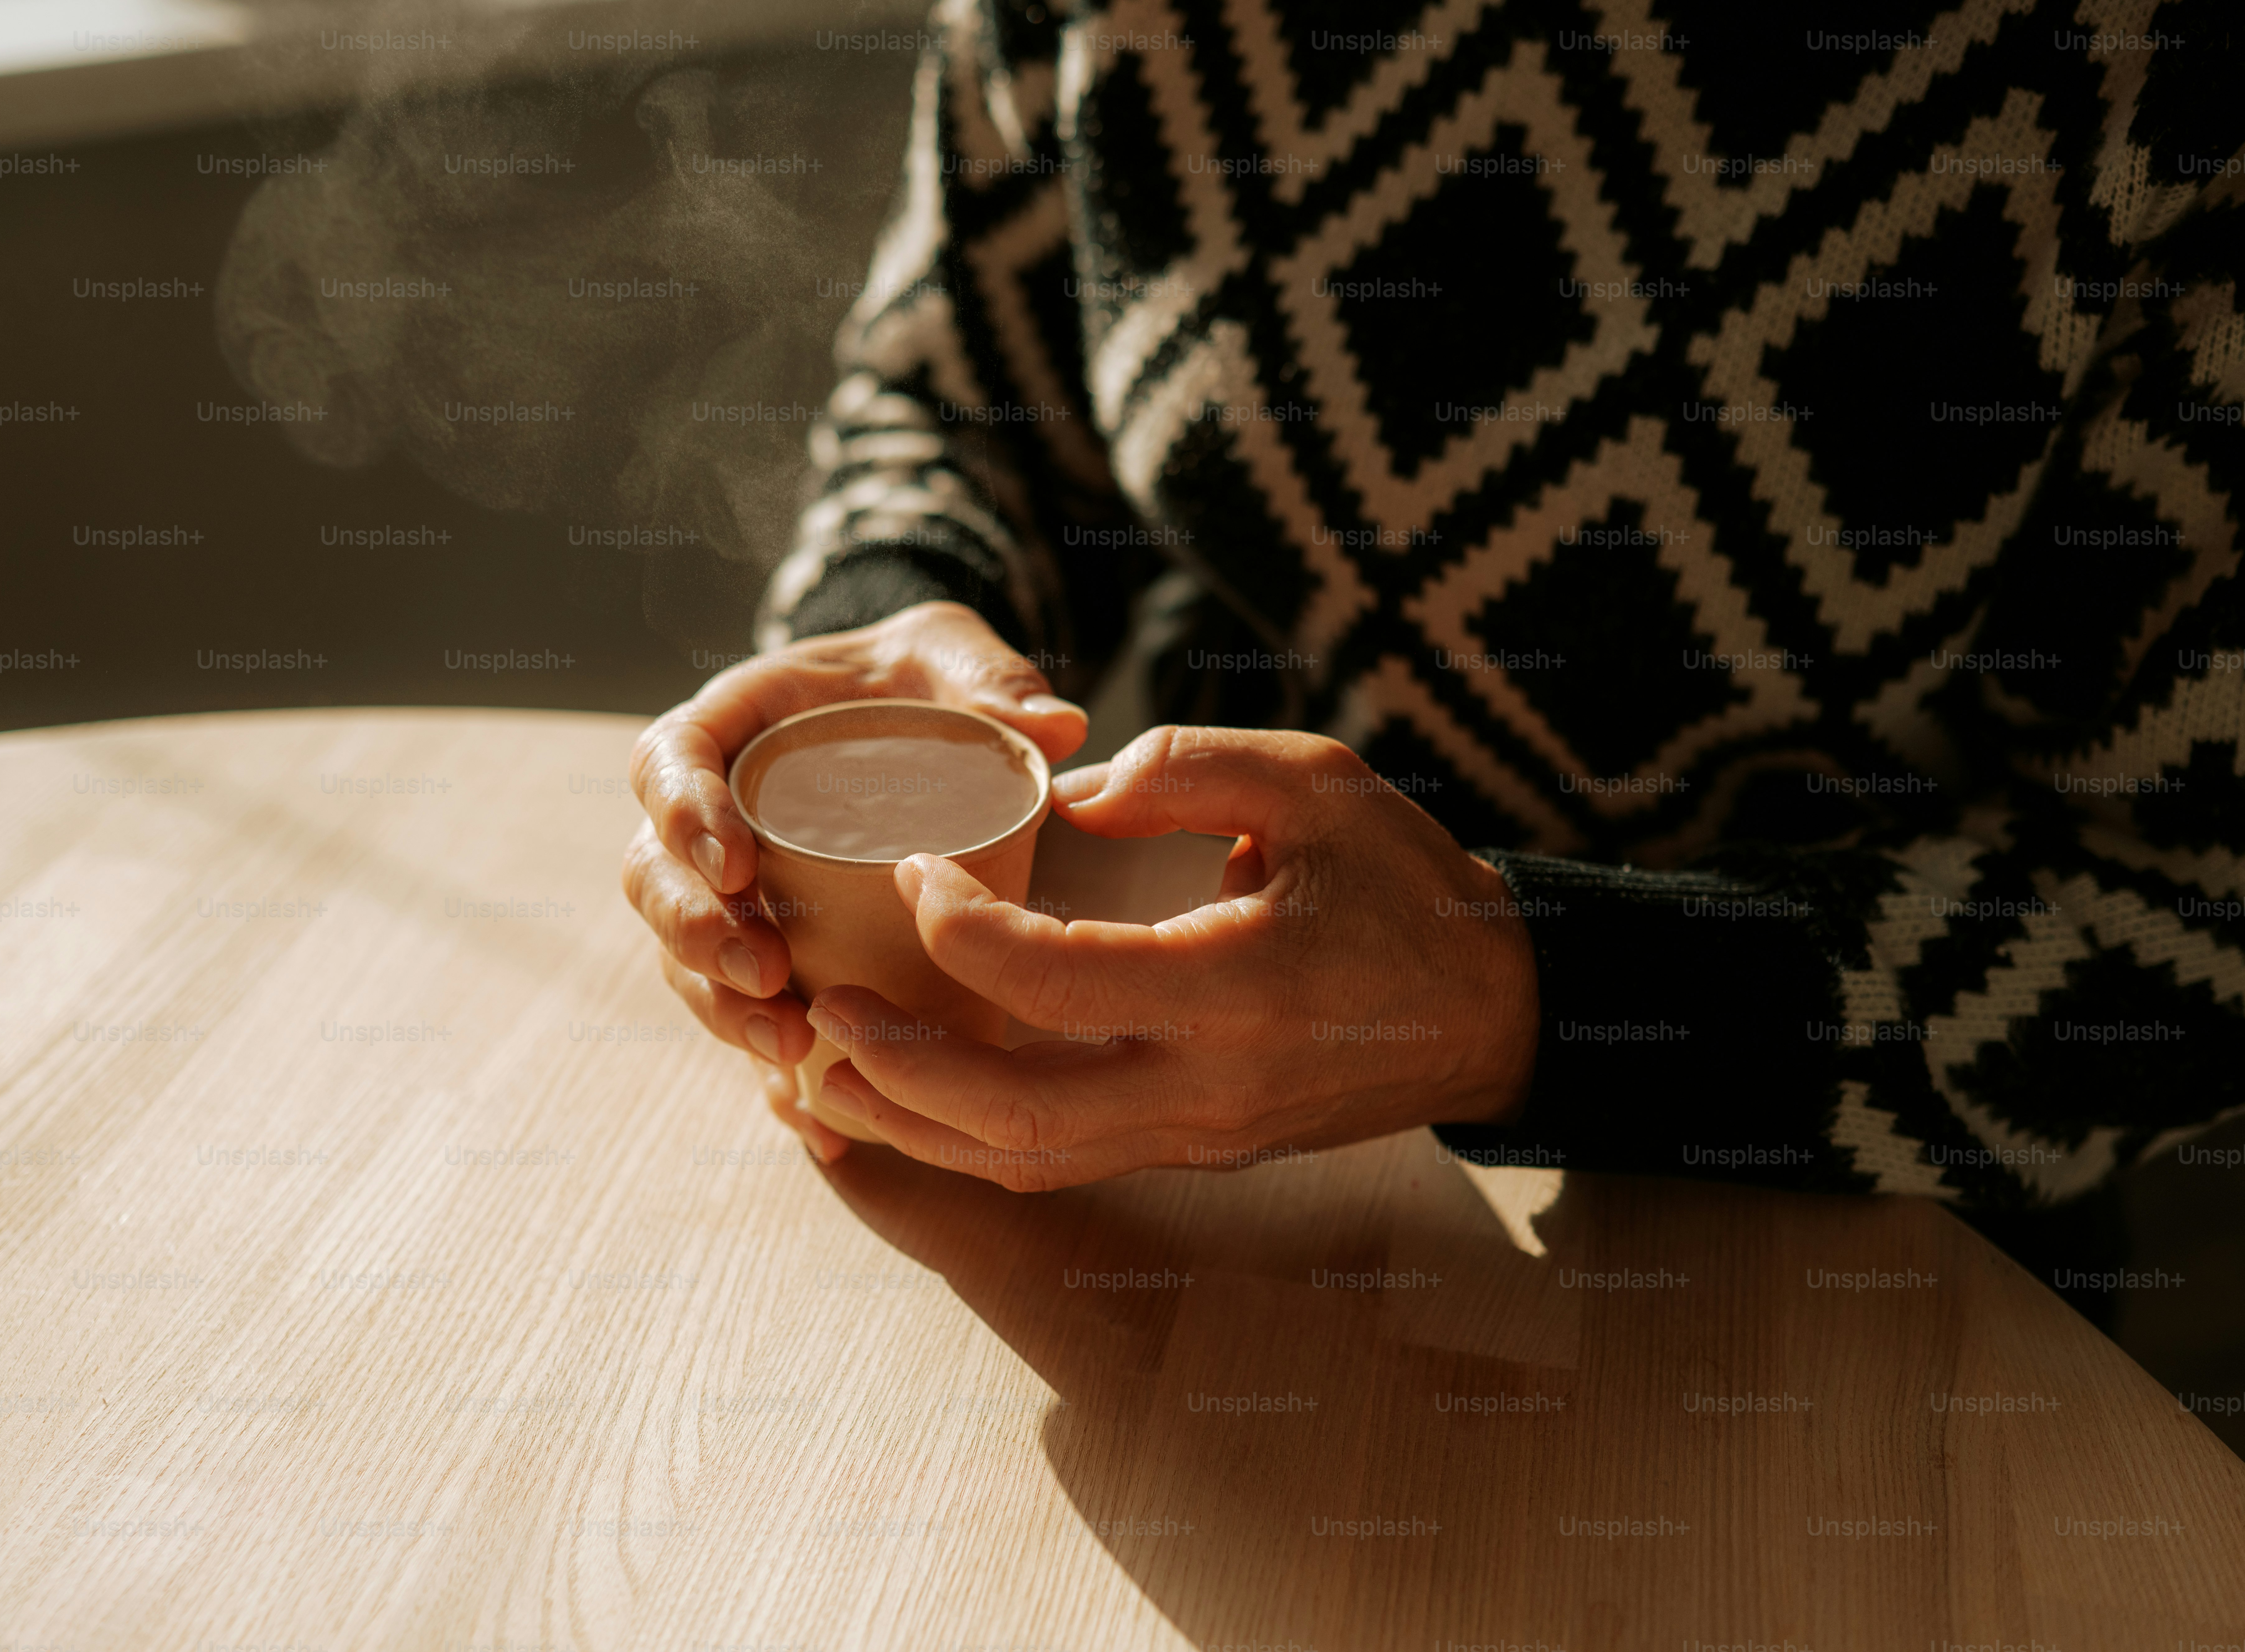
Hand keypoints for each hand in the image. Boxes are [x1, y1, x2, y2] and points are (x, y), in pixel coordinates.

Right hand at [622, 601, 1088, 1160]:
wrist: (917, 713)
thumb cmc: (919, 677)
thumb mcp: (951, 657)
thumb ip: (993, 681)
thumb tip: (1056, 729)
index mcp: (732, 727)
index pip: (667, 764)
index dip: (685, 817)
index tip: (736, 863)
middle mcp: (709, 816)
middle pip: (655, 878)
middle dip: (698, 936)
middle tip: (768, 977)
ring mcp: (730, 893)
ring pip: (685, 959)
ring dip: (722, 1011)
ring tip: (788, 1047)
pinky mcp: (768, 955)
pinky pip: (747, 1019)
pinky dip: (775, 1078)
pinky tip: (820, 1126)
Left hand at [798, 726, 1539, 1187]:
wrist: (1488, 1008)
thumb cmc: (1405, 882)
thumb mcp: (1319, 782)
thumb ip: (1191, 767)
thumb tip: (1071, 792)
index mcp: (1240, 986)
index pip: (1058, 982)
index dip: (963, 931)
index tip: (914, 870)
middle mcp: (1211, 1087)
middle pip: (1017, 1113)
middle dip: (901, 1069)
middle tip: (822, 1006)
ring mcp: (1200, 1137)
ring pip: (1025, 1159)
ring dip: (913, 1127)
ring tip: (821, 1072)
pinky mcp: (1192, 1150)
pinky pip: (1060, 1161)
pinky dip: (967, 1140)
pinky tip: (903, 1101)